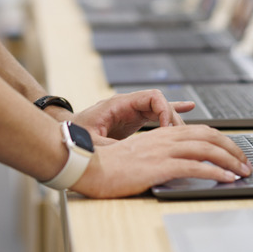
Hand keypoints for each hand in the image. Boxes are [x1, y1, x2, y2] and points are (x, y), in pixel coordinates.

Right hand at [69, 125, 251, 197]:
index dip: (223, 140)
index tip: (236, 153)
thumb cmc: (110, 167)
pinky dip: (215, 171)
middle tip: (247, 163)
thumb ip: (163, 156)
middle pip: (210, 136)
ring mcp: (163, 151)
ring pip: (206, 149)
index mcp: (163, 134)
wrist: (87, 167)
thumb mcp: (142, 156)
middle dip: (233, 149)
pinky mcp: (159, 166)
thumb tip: (182, 167)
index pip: (202, 131)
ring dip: (230, 160)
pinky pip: (194, 166)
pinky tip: (226, 178)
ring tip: (244, 171)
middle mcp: (166, 138)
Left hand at [72, 90, 194, 144]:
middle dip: (173, 118)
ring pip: (162, 109)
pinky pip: (157, 113)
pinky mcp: (134, 120)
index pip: (153, 97)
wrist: (64, 136)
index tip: (169, 128)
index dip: (166, 110)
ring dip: (174, 120)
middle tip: (180, 136)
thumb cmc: (74, 136)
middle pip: (161, 103)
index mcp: (119, 104)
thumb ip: (112, 147)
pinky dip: (172, 111)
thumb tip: (127, 154)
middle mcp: (129, 105)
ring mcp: (132, 111)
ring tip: (186, 133)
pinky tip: (188, 107)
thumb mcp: (92, 143)